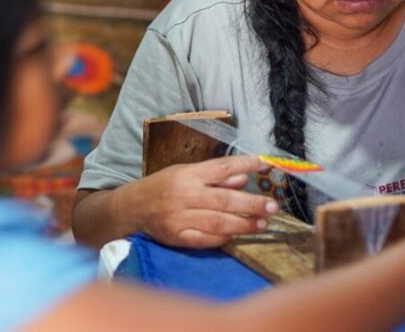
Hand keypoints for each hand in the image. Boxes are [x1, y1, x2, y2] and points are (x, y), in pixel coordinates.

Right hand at [123, 155, 279, 248]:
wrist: (131, 207)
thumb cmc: (164, 185)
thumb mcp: (187, 171)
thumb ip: (215, 176)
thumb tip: (243, 179)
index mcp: (188, 174)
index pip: (222, 167)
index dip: (245, 165)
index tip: (265, 164)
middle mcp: (185, 195)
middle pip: (224, 200)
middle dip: (251, 204)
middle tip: (273, 206)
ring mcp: (180, 218)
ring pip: (218, 222)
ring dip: (244, 224)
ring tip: (263, 223)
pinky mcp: (177, 237)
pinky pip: (205, 240)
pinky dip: (224, 238)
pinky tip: (238, 235)